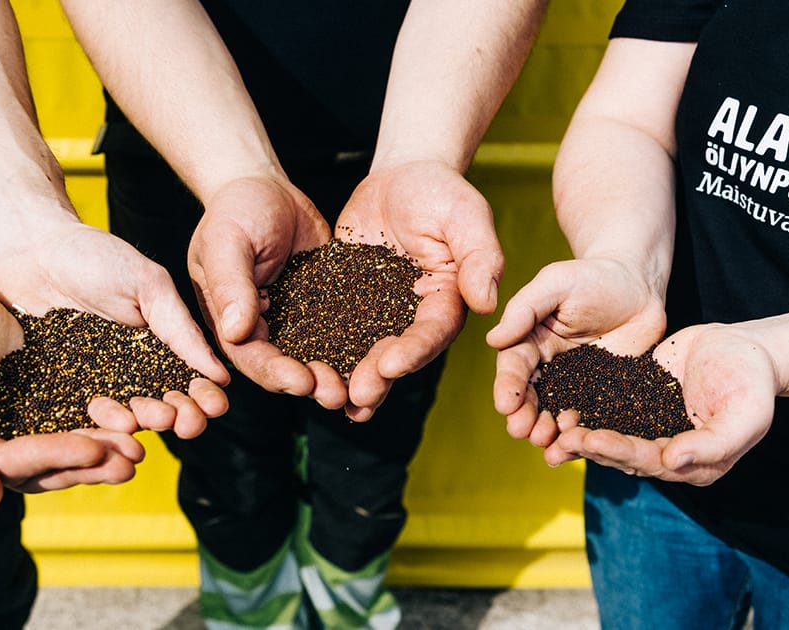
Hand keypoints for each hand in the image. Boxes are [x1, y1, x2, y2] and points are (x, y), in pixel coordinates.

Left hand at [0, 217, 229, 438]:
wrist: (29, 251)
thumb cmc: (94, 258)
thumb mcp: (148, 285)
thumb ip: (182, 329)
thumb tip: (220, 374)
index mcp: (162, 348)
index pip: (190, 382)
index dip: (204, 398)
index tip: (213, 406)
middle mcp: (134, 372)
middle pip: (164, 407)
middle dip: (179, 418)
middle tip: (181, 421)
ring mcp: (97, 384)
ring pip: (126, 417)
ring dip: (140, 423)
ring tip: (139, 419)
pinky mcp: (61, 391)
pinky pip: (79, 416)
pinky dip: (94, 425)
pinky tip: (100, 420)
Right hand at [0, 268, 146, 508]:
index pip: (12, 466)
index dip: (54, 458)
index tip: (94, 449)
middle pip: (45, 464)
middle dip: (88, 462)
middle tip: (132, 458)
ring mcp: (10, 414)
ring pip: (62, 440)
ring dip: (100, 445)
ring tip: (139, 443)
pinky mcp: (31, 387)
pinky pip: (69, 405)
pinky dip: (97, 412)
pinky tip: (129, 409)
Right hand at [188, 176, 345, 406]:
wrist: (264, 185)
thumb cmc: (234, 209)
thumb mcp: (226, 242)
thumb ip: (230, 286)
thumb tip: (236, 332)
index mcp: (229, 321)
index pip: (250, 358)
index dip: (275, 374)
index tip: (302, 381)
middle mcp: (261, 328)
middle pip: (285, 368)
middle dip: (311, 384)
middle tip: (338, 394)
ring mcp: (293, 319)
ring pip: (315, 356)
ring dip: (337, 373)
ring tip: (363, 385)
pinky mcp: (322, 305)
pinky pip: (339, 331)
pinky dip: (357, 346)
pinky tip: (382, 353)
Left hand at [336, 160, 503, 419]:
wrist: (402, 175)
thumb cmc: (442, 192)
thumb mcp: (467, 216)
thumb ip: (480, 258)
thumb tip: (487, 304)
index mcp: (446, 302)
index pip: (431, 333)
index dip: (413, 352)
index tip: (390, 365)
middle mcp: (412, 316)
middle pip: (396, 353)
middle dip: (377, 376)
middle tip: (357, 394)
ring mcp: (378, 311)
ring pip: (364, 351)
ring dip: (349, 376)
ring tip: (330, 396)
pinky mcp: (347, 301)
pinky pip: (333, 328)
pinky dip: (321, 349)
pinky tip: (301, 367)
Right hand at [486, 257, 665, 448]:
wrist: (639, 284)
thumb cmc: (593, 277)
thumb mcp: (555, 283)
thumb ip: (524, 308)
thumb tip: (493, 339)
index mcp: (531, 341)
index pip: (514, 367)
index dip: (508, 387)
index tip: (505, 405)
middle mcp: (549, 366)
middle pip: (532, 397)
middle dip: (525, 416)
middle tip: (523, 432)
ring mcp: (577, 383)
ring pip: (557, 412)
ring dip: (549, 430)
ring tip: (547, 443)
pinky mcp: (604, 393)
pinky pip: (591, 416)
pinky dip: (583, 433)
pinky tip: (578, 445)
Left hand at [548, 324, 776, 485]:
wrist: (745, 348)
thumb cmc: (753, 383)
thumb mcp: (746, 415)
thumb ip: (712, 444)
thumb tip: (672, 464)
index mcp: (694, 465)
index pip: (650, 462)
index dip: (619, 452)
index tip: (592, 440)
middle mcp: (668, 454)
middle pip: (623, 453)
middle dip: (592, 446)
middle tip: (562, 436)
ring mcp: (650, 429)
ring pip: (610, 436)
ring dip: (582, 434)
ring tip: (554, 427)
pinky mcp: (637, 405)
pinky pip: (608, 410)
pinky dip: (586, 410)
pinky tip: (561, 404)